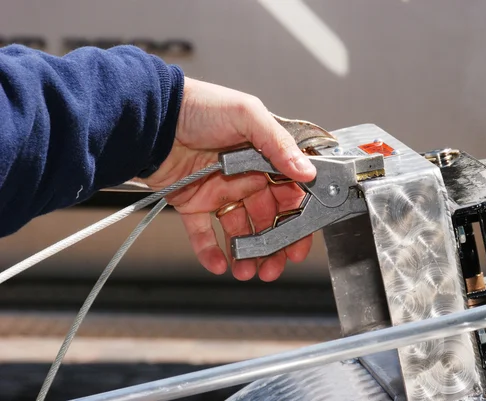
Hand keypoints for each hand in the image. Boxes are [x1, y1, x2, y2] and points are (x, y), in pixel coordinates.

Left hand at [142, 78, 316, 280]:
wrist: (152, 115)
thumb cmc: (200, 106)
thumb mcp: (246, 115)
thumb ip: (278, 144)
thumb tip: (307, 170)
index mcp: (264, 157)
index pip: (289, 194)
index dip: (297, 221)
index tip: (299, 243)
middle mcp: (246, 176)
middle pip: (268, 218)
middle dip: (274, 245)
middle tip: (275, 267)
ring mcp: (220, 191)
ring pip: (241, 230)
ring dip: (247, 253)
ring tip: (249, 271)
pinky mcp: (193, 202)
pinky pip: (204, 232)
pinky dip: (210, 251)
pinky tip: (219, 264)